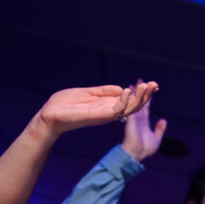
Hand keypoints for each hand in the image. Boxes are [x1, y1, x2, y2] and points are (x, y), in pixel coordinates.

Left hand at [36, 81, 157, 139]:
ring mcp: (105, 115)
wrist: (50, 115)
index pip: (129, 101)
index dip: (141, 94)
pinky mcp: (100, 117)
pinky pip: (117, 110)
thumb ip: (103, 91)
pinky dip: (124, 100)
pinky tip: (128, 90)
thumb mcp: (86, 93)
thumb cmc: (63, 105)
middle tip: (155, 85)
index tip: (151, 85)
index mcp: (107, 106)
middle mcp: (109, 112)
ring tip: (147, 86)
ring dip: (139, 98)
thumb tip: (121, 88)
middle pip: (133, 106)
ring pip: (129, 108)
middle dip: (145, 95)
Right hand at [119, 82, 167, 161]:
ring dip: (138, 90)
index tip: (149, 89)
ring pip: (136, 101)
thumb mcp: (156, 138)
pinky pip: (130, 104)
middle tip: (142, 79)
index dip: (148, 98)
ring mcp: (133, 117)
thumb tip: (163, 120)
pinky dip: (131, 96)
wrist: (136, 154)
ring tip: (139, 80)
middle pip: (140, 101)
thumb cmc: (145, 149)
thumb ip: (159, 129)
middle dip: (141, 90)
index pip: (146, 107)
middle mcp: (137, 118)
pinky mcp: (129, 117)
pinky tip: (131, 87)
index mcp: (143, 122)